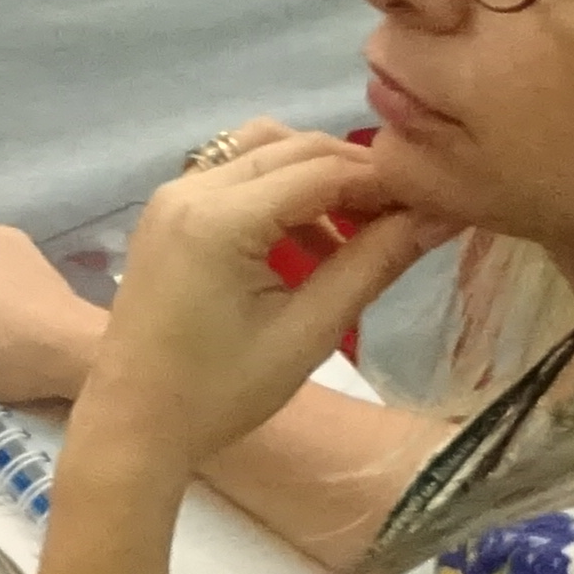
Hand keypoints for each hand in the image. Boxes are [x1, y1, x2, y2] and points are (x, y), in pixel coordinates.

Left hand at [63, 132, 446, 480]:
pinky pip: (234, 176)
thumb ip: (373, 263)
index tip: (436, 200)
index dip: (386, 179)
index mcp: (219, 217)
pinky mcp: (166, 214)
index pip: (323, 168)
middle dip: (354, 173)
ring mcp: (170, 197)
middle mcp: (189, 189)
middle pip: (292, 148)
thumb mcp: (309, 331)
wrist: (133, 424)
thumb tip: (440, 214)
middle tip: (407, 214)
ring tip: (360, 231)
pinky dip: (279, 192)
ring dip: (316, 177)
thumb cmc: (220, 392)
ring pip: (261, 151)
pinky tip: (312, 243)